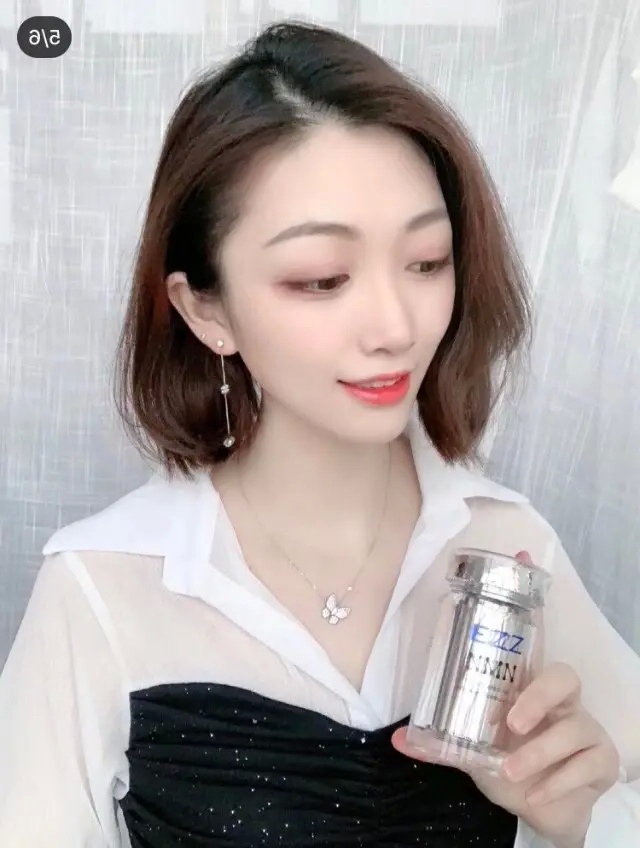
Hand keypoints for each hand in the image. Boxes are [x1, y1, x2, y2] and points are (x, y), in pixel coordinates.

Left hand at [392, 551, 619, 847]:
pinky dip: (556, 784)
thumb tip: (398, 739)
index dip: (529, 597)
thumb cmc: (509, 766)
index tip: (522, 555)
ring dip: (538, 754)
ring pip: (575, 728)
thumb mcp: (473, 750)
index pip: (532, 635)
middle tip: (510, 723)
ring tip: (509, 772)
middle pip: (564, 676)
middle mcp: (561, 702)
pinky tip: (535, 794)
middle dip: (538, 698)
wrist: (542, 811)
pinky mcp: (602, 762)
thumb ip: (442, 744)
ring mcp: (585, 729)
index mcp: (527, 687)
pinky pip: (587, 765)